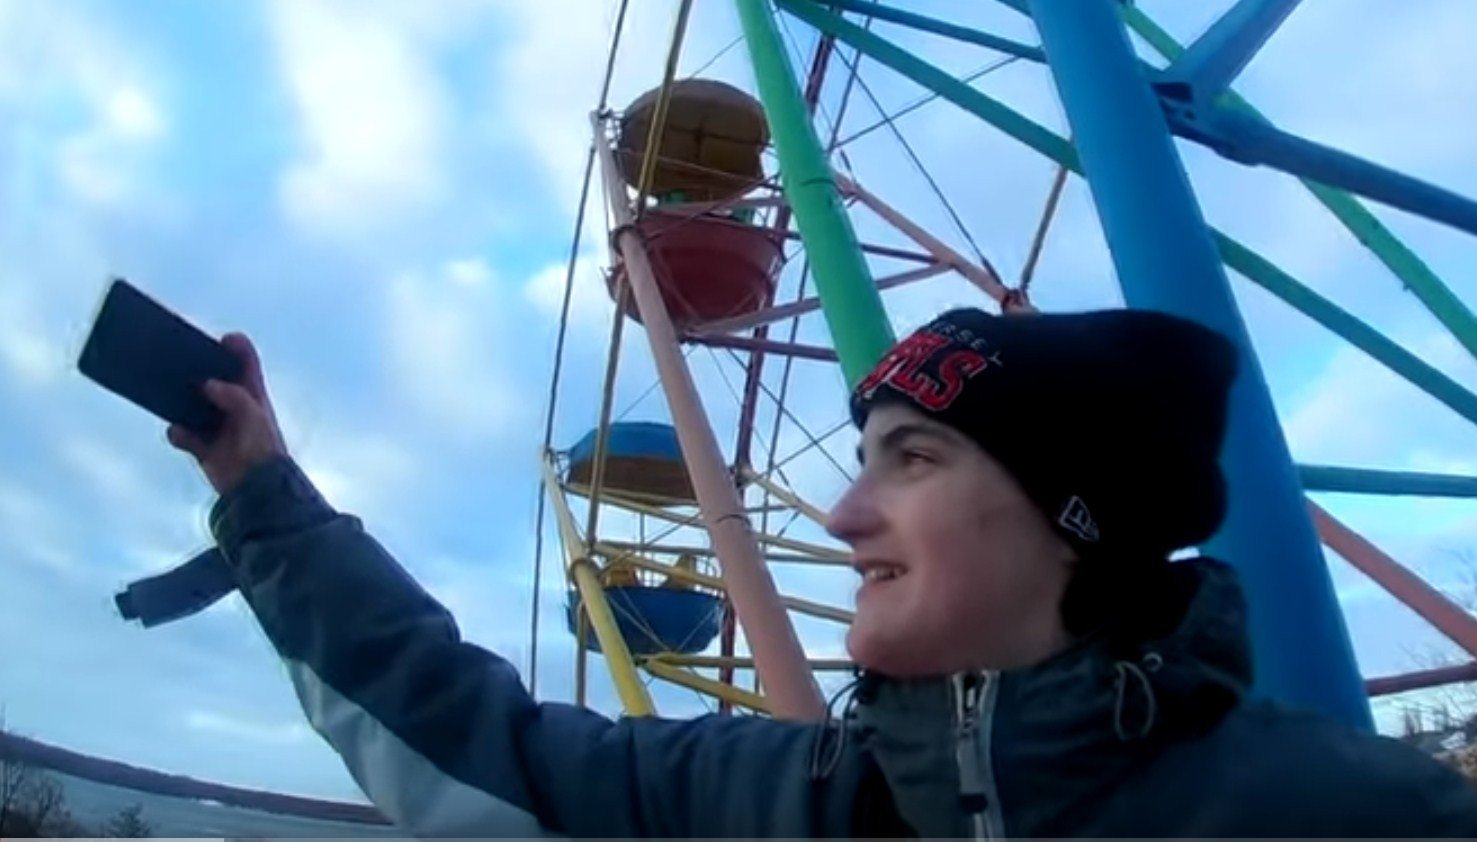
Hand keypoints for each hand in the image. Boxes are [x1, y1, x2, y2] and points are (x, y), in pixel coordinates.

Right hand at [167, 333, 287, 495]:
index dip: (237, 348)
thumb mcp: (253, 415)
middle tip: (176, 357)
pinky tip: (178, 432)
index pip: (246, 363)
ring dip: (177, 399)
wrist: (257, 490)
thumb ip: (234, 396)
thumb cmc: (263, 448)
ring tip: (160, 387)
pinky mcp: (203, 447)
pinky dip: (178, 433)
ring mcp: (217, 426)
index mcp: (253, 394)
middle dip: (195, 370)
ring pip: (191, 405)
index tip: (223, 339)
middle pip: (211, 379)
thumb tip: (207, 385)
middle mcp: (234, 406)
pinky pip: (182, 434)